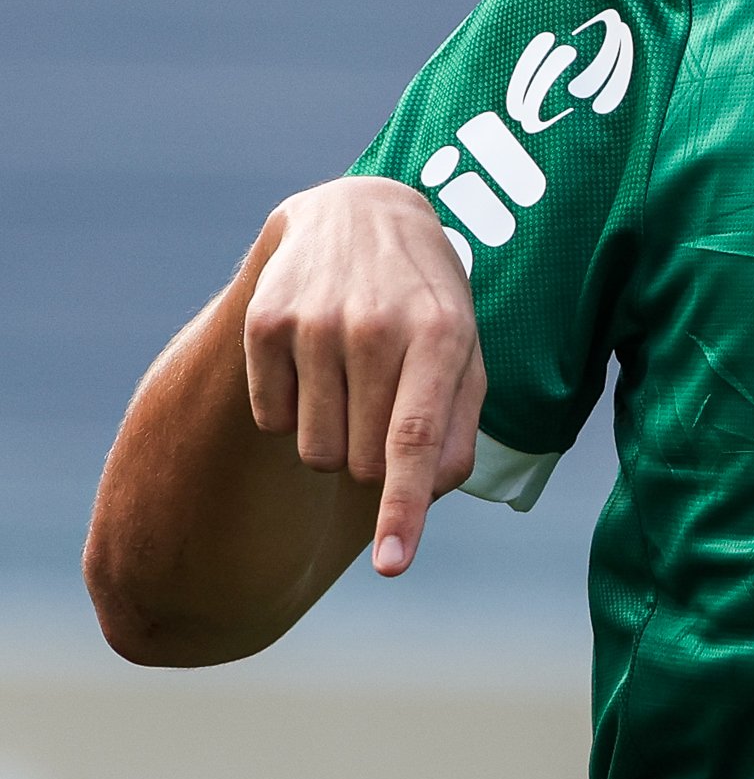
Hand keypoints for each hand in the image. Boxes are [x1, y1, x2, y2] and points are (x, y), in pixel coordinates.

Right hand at [241, 178, 485, 576]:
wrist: (360, 212)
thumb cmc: (427, 301)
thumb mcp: (464, 350)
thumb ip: (459, 427)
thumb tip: (430, 494)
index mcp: (442, 336)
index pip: (415, 440)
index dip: (402, 510)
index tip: (391, 565)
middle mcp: (377, 326)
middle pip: (360, 461)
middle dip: (373, 458)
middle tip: (385, 398)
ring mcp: (315, 321)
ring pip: (313, 450)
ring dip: (332, 438)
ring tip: (352, 376)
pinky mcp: (264, 322)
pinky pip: (270, 420)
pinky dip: (292, 409)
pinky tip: (313, 359)